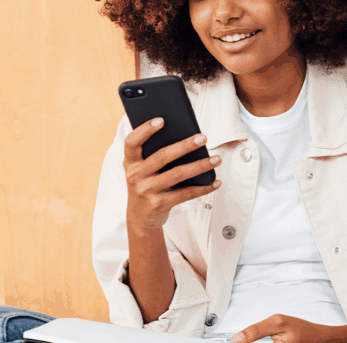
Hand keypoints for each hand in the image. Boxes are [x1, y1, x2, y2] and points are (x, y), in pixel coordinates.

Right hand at [123, 118, 221, 232]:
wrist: (140, 218)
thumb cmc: (146, 187)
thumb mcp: (142, 170)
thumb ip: (154, 155)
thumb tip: (184, 138)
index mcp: (131, 162)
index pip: (132, 142)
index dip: (145, 130)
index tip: (161, 120)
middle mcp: (135, 176)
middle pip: (162, 156)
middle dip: (185, 146)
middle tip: (203, 138)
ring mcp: (146, 190)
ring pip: (177, 174)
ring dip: (200, 165)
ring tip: (216, 159)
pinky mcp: (159, 204)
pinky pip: (185, 194)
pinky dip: (203, 188)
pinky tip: (215, 182)